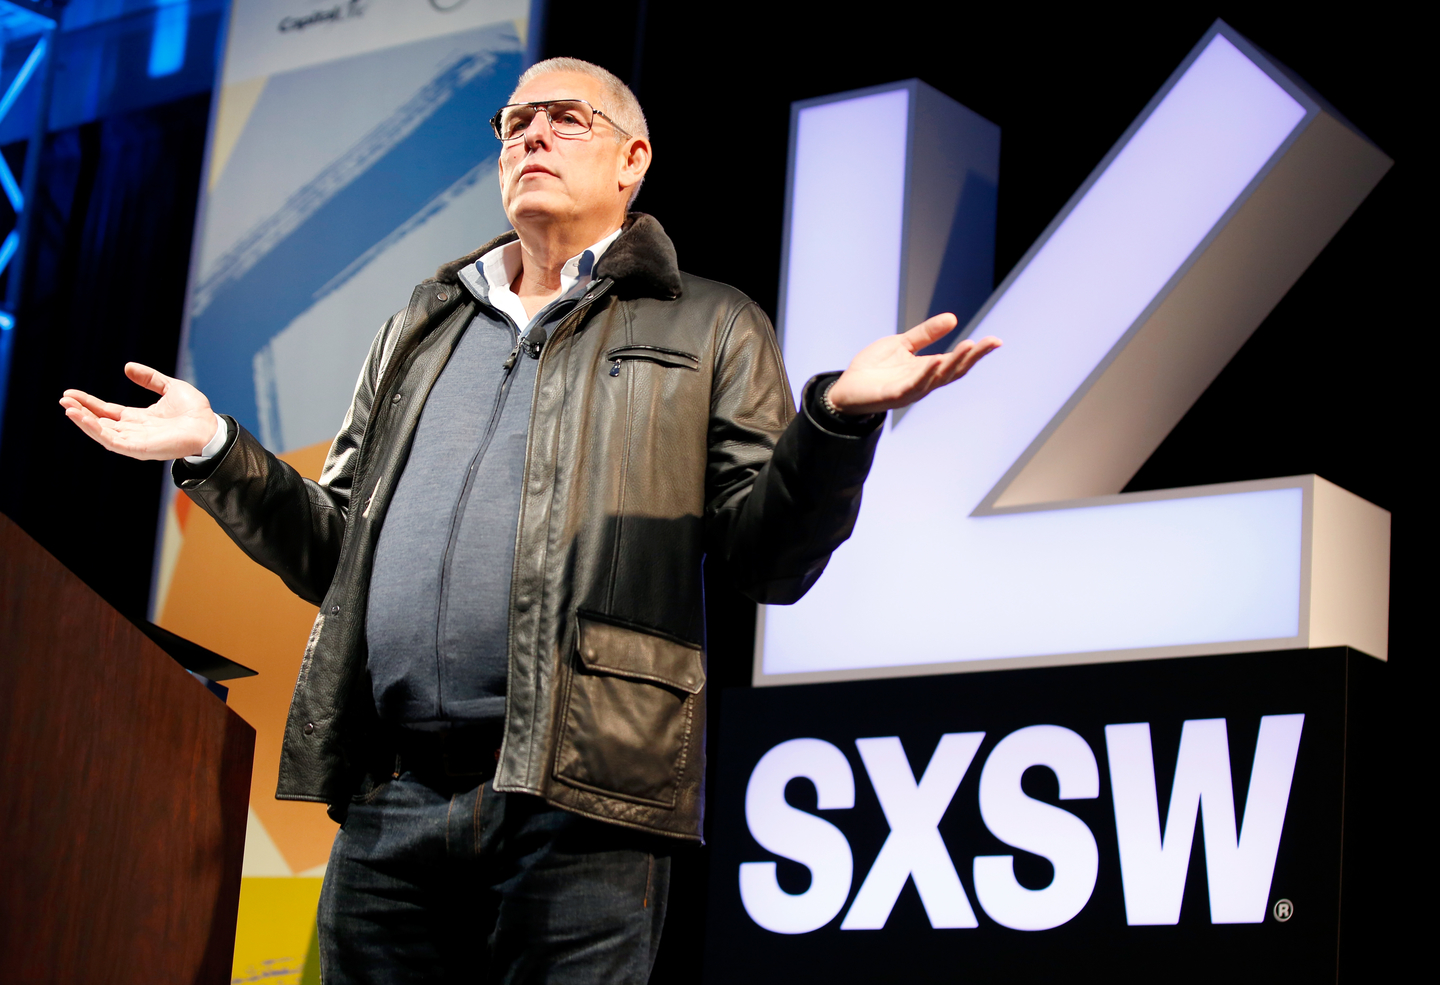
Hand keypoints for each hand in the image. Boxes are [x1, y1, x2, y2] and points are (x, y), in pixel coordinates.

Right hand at [59, 363, 218, 460]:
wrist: (210, 427)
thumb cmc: (195, 412)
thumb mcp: (170, 387)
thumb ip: (150, 378)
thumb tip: (127, 367)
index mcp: (140, 419)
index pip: (108, 412)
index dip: (90, 403)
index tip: (71, 393)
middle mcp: (135, 431)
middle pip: (101, 422)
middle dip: (82, 411)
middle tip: (63, 399)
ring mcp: (136, 442)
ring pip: (102, 432)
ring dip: (84, 420)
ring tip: (67, 407)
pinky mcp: (139, 449)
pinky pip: (112, 441)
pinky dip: (95, 430)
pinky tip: (83, 418)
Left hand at [827, 313, 1001, 415]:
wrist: (844, 388)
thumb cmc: (873, 369)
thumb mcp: (901, 344)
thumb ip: (925, 334)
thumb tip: (953, 318)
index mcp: (926, 369)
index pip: (956, 361)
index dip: (976, 352)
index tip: (996, 340)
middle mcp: (922, 381)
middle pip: (953, 371)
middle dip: (973, 357)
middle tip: (991, 342)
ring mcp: (909, 390)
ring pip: (937, 379)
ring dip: (953, 363)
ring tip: (968, 347)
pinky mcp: (892, 396)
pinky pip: (912, 387)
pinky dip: (925, 375)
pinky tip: (935, 362)